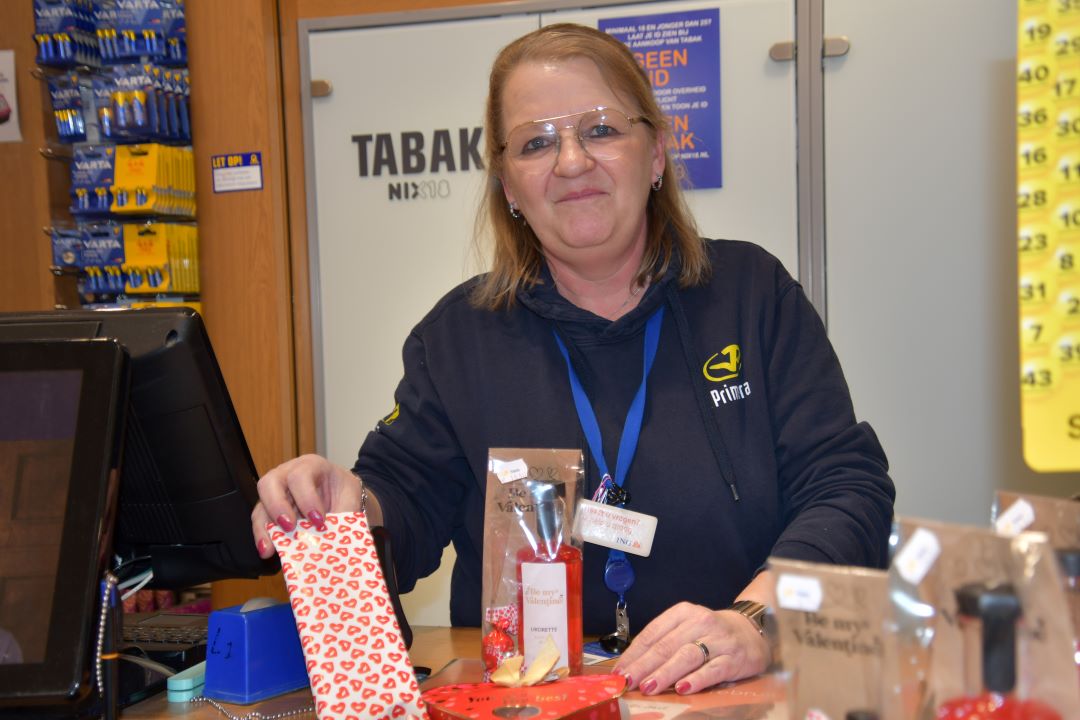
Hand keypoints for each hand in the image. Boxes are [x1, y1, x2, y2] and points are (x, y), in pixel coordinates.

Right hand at [250, 454, 363, 558]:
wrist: (341, 496)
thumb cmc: (343, 493)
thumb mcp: (351, 498)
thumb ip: (344, 516)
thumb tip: (336, 540)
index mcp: (311, 465)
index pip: (300, 476)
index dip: (307, 498)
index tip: (319, 521)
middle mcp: (287, 474)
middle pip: (270, 483)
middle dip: (278, 507)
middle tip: (289, 527)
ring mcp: (276, 492)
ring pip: (261, 504)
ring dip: (264, 527)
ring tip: (269, 548)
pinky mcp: (270, 510)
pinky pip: (261, 521)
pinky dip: (263, 536)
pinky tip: (267, 550)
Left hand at [613, 601, 770, 695]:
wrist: (751, 630)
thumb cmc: (710, 633)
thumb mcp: (685, 628)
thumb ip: (663, 642)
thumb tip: (632, 665)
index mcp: (682, 613)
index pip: (652, 633)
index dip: (634, 653)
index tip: (619, 671)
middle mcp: (699, 622)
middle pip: (666, 646)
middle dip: (644, 666)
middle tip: (627, 681)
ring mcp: (717, 640)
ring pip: (686, 656)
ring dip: (665, 673)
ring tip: (649, 686)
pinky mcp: (733, 658)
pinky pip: (712, 669)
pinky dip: (696, 679)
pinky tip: (683, 688)